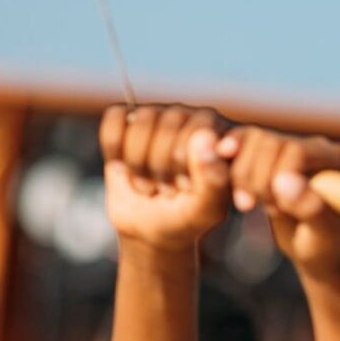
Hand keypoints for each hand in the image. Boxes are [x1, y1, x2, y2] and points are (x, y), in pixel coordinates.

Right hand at [100, 104, 230, 246]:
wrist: (152, 225)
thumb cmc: (186, 216)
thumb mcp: (205, 209)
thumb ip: (212, 178)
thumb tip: (205, 135)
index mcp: (224, 135)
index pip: (202, 130)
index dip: (186, 164)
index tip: (186, 189)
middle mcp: (195, 117)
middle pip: (170, 124)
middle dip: (162, 167)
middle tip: (167, 192)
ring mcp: (162, 115)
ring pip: (142, 121)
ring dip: (138, 163)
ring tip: (149, 186)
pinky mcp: (129, 119)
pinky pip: (116, 119)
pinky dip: (115, 150)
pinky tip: (123, 168)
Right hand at [219, 126, 339, 277]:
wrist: (311, 246)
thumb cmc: (322, 244)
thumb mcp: (320, 234)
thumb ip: (309, 208)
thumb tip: (285, 181)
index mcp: (337, 159)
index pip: (296, 151)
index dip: (275, 178)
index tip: (277, 209)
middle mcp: (315, 146)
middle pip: (269, 142)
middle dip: (258, 180)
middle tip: (269, 210)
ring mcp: (290, 145)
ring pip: (251, 139)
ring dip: (242, 175)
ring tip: (256, 204)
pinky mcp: (268, 151)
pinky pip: (241, 140)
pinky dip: (228, 158)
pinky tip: (225, 179)